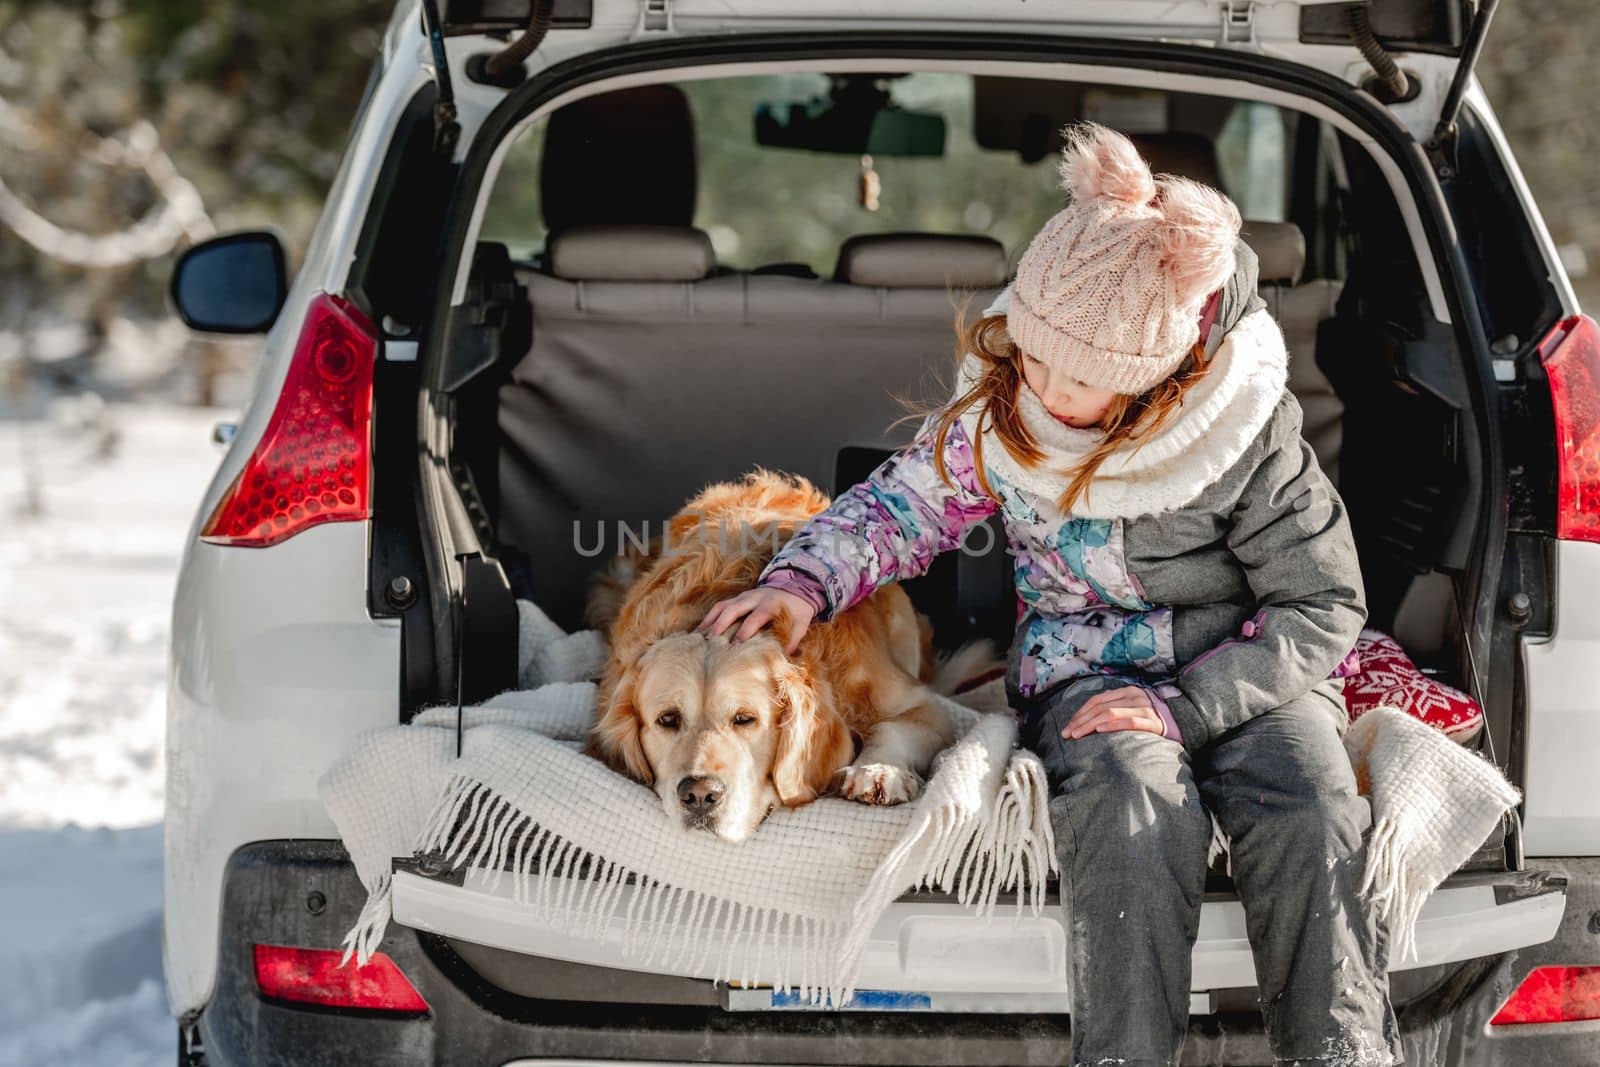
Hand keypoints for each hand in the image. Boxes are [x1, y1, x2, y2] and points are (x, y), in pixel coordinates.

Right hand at [693, 587, 815, 655]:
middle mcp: (754, 598)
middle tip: (712, 641)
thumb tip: (785, 657)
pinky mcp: (737, 598)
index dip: (745, 630)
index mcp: (771, 604)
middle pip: (733, 608)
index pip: (756, 616)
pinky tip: (699, 631)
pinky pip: (719, 607)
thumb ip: (794, 639)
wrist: (795, 586)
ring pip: (723, 606)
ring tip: (699, 638)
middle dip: (721, 624)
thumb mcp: (801, 623)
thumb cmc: (796, 610)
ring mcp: (743, 596)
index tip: (736, 645)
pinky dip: (708, 618)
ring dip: (710, 621)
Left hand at [1061, 685, 1165, 738]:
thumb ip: (1117, 708)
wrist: (1186, 720)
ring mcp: (1144, 708)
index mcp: (1127, 692)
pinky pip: (1130, 722)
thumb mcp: (1134, 707)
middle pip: (1100, 707)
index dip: (1080, 713)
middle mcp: (1134, 696)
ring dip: (1090, 724)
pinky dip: (1112, 726)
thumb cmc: (1154, 717)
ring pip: (1110, 713)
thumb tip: (1091, 719)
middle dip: (1080, 721)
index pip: (1097, 700)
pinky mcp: (1153, 722)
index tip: (1068, 726)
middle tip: (1067, 734)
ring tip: (1077, 735)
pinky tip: (1100, 731)